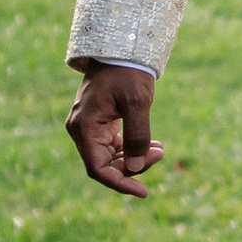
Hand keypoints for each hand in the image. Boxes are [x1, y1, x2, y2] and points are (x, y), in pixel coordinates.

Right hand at [67, 63, 161, 197]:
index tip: (144, 192)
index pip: (98, 169)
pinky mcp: (98, 122)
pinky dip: (131, 148)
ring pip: (109, 156)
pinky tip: (153, 145)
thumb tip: (135, 167)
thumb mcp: (138, 103)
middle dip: (133, 166)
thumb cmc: (128, 73)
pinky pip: (112, 145)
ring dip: (134, 158)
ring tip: (159, 150)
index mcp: (84, 128)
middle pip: (104, 164)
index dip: (120, 183)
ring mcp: (88, 126)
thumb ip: (137, 136)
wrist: (122, 49)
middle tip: (160, 154)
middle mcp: (80, 130)